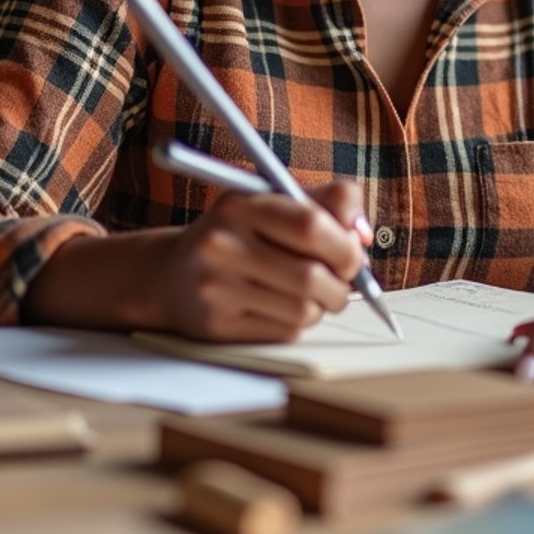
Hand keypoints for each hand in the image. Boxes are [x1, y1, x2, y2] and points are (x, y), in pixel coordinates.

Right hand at [158, 179, 371, 342]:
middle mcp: (223, 245)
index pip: (310, 224)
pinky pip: (286, 331)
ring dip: (322, 306)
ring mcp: (216, 288)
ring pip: (304, 309)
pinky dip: (298, 322)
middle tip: (344, 282)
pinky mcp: (218, 326)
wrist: (171, 274)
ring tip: (313, 294)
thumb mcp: (272, 202)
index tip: (353, 254)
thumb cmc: (239, 234)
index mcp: (240, 205)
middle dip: (342, 284)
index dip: (344, 244)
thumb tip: (362, 236)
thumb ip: (326, 204)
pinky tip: (283, 307)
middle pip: (312, 275)